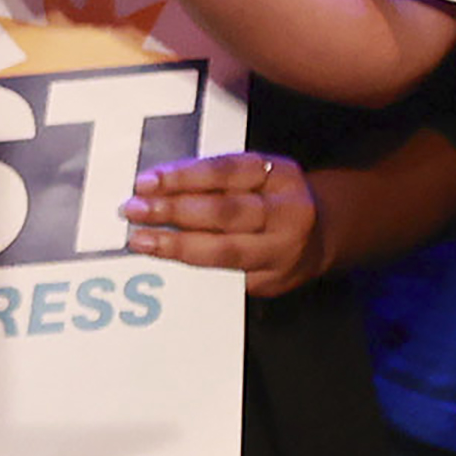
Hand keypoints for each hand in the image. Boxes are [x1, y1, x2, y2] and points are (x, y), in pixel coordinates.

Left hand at [123, 152, 324, 297]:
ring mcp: (283, 252)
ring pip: (225, 250)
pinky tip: (165, 264)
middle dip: (174, 211)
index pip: (226, 172)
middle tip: (133, 210)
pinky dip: (192, 269)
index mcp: (279, 176)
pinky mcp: (273, 283)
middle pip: (225, 212)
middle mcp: (287, 214)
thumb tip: (154, 185)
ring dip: (177, 245)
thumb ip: (212, 177)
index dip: (182, 177)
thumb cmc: (270, 197)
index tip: (145, 182)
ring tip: (141, 240)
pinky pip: (226, 276)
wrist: (322, 235)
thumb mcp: (254, 174)